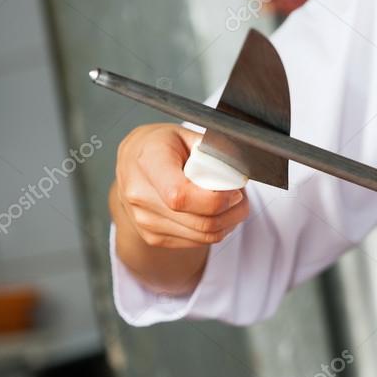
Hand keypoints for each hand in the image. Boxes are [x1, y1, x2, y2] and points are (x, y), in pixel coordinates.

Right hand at [113, 123, 248, 248]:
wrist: (134, 162)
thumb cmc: (164, 146)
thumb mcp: (189, 135)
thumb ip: (214, 150)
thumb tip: (237, 172)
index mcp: (148, 161)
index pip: (181, 195)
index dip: (216, 200)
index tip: (235, 192)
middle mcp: (140, 194)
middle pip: (199, 221)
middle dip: (232, 212)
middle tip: (241, 197)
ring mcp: (144, 219)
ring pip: (203, 236)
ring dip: (229, 223)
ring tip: (233, 204)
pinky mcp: (152, 237)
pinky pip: (197, 242)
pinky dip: (215, 230)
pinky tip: (216, 213)